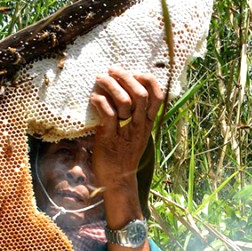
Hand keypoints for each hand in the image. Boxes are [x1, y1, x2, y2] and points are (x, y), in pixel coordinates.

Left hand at [89, 67, 164, 185]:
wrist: (118, 180)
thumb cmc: (123, 155)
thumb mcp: (136, 134)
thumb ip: (136, 116)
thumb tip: (123, 92)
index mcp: (147, 123)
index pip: (158, 96)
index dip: (148, 80)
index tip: (135, 74)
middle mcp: (139, 126)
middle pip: (141, 94)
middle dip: (126, 77)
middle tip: (112, 70)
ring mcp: (126, 132)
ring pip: (124, 101)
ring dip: (111, 86)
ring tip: (100, 80)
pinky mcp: (110, 138)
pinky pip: (107, 114)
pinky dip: (100, 101)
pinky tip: (93, 98)